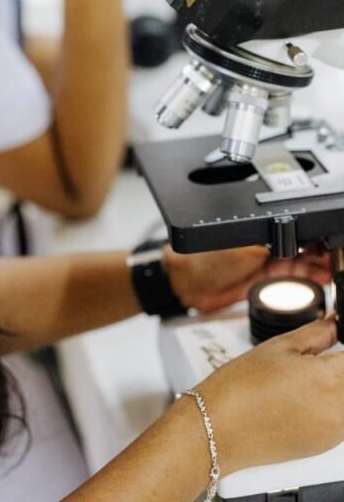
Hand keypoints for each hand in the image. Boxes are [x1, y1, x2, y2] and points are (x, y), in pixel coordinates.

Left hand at [166, 244, 330, 313]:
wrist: (184, 284)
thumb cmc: (201, 258)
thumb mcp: (242, 247)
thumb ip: (269, 244)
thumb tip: (295, 238)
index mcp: (257, 227)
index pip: (293, 229)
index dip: (313, 237)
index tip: (329, 246)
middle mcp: (262, 243)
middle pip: (300, 246)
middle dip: (320, 252)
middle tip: (335, 260)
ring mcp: (262, 262)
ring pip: (299, 263)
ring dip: (316, 266)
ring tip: (332, 271)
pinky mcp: (260, 280)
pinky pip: (289, 278)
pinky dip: (306, 279)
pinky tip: (319, 280)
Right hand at [195, 317, 343, 472]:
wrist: (220, 429)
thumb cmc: (242, 387)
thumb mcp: (280, 346)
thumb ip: (319, 332)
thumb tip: (337, 323)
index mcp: (330, 379)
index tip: (337, 341)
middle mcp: (339, 410)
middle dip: (339, 366)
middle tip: (317, 359)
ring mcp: (335, 432)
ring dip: (338, 385)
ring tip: (307, 378)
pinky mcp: (326, 446)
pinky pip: (341, 420)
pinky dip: (331, 405)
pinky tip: (303, 397)